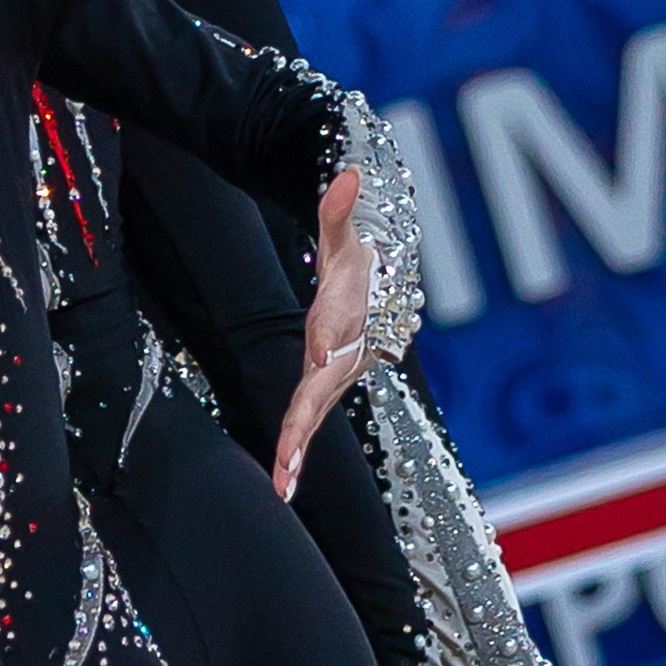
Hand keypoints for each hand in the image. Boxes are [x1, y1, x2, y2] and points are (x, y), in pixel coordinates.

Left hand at [274, 169, 368, 497]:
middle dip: (301, 436)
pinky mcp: (322, 384)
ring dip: (296, 453)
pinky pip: (306, 418)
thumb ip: (338, 210)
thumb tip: (344, 176)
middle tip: (285, 476)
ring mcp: (332, 376)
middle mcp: (339, 359)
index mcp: (340, 327)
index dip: (320, 359)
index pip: (327, 348)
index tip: (311, 376)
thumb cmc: (358, 261)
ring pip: (311, 418)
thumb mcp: (344, 236)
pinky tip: (283, 478)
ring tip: (282, 490)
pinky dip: (295, 447)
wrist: (384, 286)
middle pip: (316, 400)